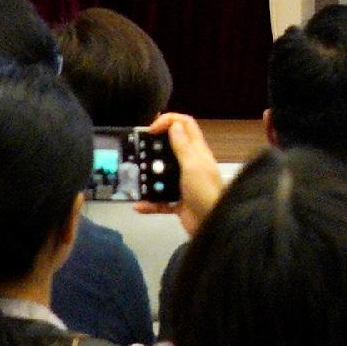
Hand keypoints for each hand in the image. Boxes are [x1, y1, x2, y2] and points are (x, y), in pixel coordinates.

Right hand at [143, 112, 224, 231]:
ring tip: (133, 178)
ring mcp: (183, 183)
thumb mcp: (193, 165)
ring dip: (148, 177)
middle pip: (169, 148)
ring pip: (161, 175)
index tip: (151, 129)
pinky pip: (160, 200)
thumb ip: (183, 146)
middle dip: (152, 148)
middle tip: (136, 152)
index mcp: (197, 152)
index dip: (169, 121)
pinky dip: (149, 203)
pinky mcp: (178, 202)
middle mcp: (190, 165)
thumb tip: (175, 124)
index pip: (185, 125)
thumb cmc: (205, 191)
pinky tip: (139, 205)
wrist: (213, 224)